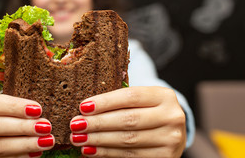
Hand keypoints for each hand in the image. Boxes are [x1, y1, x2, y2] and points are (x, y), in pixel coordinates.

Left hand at [69, 86, 186, 157]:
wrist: (172, 132)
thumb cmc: (147, 111)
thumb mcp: (141, 100)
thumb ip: (119, 101)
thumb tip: (84, 108)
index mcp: (163, 96)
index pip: (130, 96)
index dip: (105, 102)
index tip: (83, 106)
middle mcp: (172, 116)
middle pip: (128, 120)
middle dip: (98, 123)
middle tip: (75, 124)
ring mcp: (171, 139)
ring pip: (128, 140)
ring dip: (99, 140)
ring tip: (78, 138)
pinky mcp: (166, 157)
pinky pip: (131, 156)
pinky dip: (107, 153)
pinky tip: (91, 150)